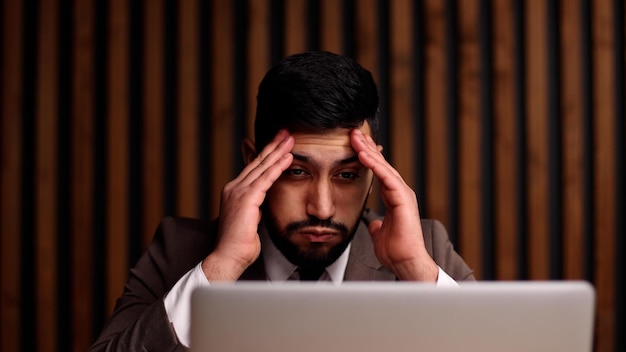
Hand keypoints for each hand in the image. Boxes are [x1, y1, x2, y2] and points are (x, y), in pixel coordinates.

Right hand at [202, 130, 293, 280]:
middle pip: (257, 162)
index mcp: (234, 191)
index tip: (279, 143)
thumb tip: (261, 204)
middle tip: (285, 132)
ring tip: (290, 139)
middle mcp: (234, 188)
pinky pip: (266, 179)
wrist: (228, 257)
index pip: (254, 168)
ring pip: (262, 167)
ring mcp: (238, 192)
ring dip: (278, 151)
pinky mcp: (246, 199)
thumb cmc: (239, 244)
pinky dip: (277, 167)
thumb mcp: (249, 220)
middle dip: (273, 146)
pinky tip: (287, 157)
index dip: (267, 154)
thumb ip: (254, 208)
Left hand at [350, 129, 437, 281]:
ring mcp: (403, 194)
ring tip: (356, 138)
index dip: (367, 157)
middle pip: (381, 164)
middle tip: (354, 132)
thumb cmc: (396, 251)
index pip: (379, 172)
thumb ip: (379, 225)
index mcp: (394, 197)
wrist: (407, 263)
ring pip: (384, 167)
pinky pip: (387, 177)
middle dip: (367, 147)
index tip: (354, 144)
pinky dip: (375, 165)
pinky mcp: (404, 199)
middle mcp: (400, 192)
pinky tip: (364, 154)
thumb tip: (375, 224)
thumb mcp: (382, 234)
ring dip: (369, 151)